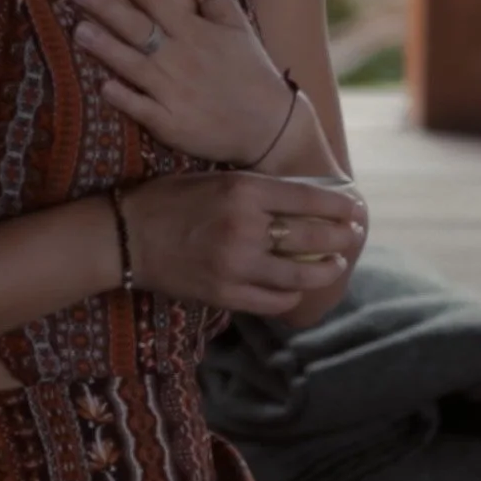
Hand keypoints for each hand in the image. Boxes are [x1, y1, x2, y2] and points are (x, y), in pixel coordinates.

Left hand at [69, 0, 291, 164]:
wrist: (270, 125)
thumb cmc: (250, 68)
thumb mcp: (234, 21)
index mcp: (194, 30)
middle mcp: (180, 58)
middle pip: (137, 27)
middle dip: (104, 7)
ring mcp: (174, 92)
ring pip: (133, 66)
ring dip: (105, 48)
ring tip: (77, 30)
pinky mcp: (171, 124)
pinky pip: (142, 109)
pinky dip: (123, 98)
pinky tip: (102, 86)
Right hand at [120, 168, 367, 315]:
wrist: (125, 236)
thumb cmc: (170, 199)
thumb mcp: (215, 178)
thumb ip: (257, 189)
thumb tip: (303, 198)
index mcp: (243, 190)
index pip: (307, 199)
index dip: (338, 207)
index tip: (355, 210)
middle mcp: (244, 227)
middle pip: (310, 237)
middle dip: (341, 238)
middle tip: (353, 237)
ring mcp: (235, 265)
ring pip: (298, 275)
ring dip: (324, 271)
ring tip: (336, 266)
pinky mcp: (224, 294)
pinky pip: (272, 301)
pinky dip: (291, 297)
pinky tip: (297, 290)